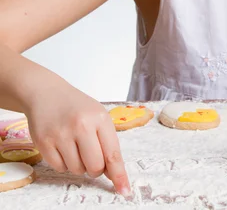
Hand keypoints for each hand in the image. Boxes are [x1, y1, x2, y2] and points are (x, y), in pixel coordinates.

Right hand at [24, 79, 130, 197]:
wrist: (47, 93)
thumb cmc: (77, 107)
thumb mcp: (98, 117)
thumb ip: (108, 143)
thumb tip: (114, 174)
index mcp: (99, 118)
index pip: (113, 153)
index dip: (119, 175)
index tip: (124, 190)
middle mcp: (80, 125)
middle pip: (95, 167)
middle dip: (95, 168)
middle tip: (91, 155)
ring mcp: (61, 134)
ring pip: (77, 170)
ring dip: (79, 164)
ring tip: (75, 145)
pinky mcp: (44, 142)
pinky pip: (59, 168)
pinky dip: (63, 163)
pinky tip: (62, 146)